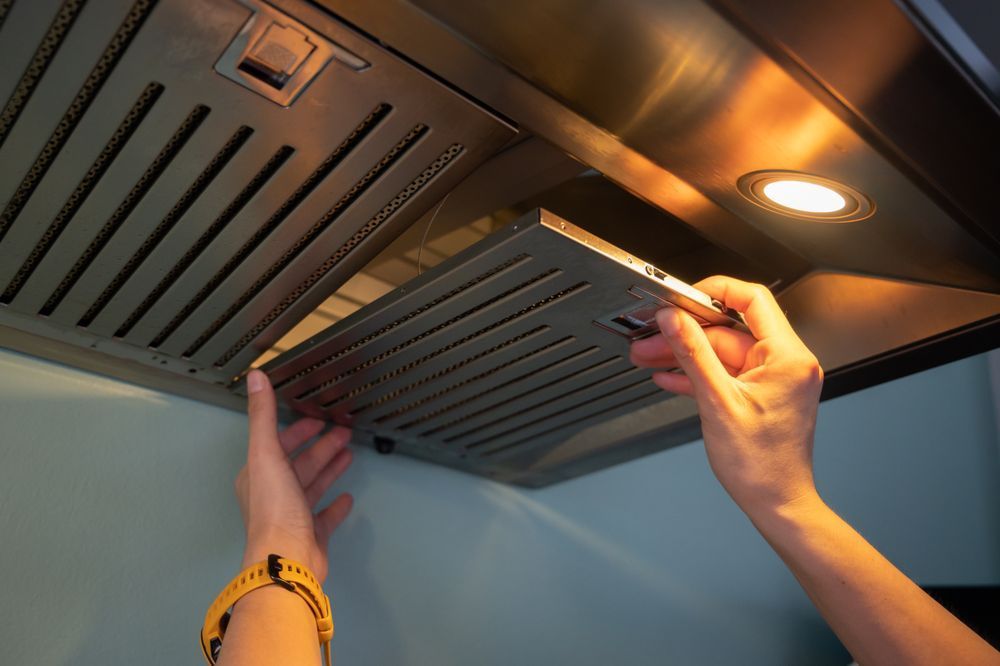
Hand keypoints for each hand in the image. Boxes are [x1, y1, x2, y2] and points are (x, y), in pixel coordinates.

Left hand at [235, 369, 353, 581]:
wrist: (288, 558)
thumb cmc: (274, 508)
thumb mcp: (267, 454)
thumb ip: (263, 416)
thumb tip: (255, 378)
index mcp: (259, 476)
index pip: (279, 445)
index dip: (298, 430)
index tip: (318, 419)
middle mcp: (273, 495)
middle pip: (300, 463)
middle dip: (321, 446)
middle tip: (343, 432)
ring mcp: (293, 516)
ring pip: (313, 485)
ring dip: (330, 468)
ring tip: (349, 454)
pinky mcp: (311, 535)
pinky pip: (325, 516)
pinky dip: (336, 505)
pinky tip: (347, 497)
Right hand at [630, 276, 822, 516]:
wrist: (776, 504)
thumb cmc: (762, 465)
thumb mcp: (717, 402)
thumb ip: (693, 354)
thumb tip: (674, 319)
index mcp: (787, 357)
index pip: (752, 300)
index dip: (714, 292)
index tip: (683, 298)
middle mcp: (785, 364)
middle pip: (728, 330)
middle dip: (686, 334)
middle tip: (652, 336)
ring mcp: (772, 380)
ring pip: (721, 354)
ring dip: (685, 355)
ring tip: (650, 357)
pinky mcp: (760, 395)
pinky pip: (725, 374)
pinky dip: (698, 375)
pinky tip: (670, 377)